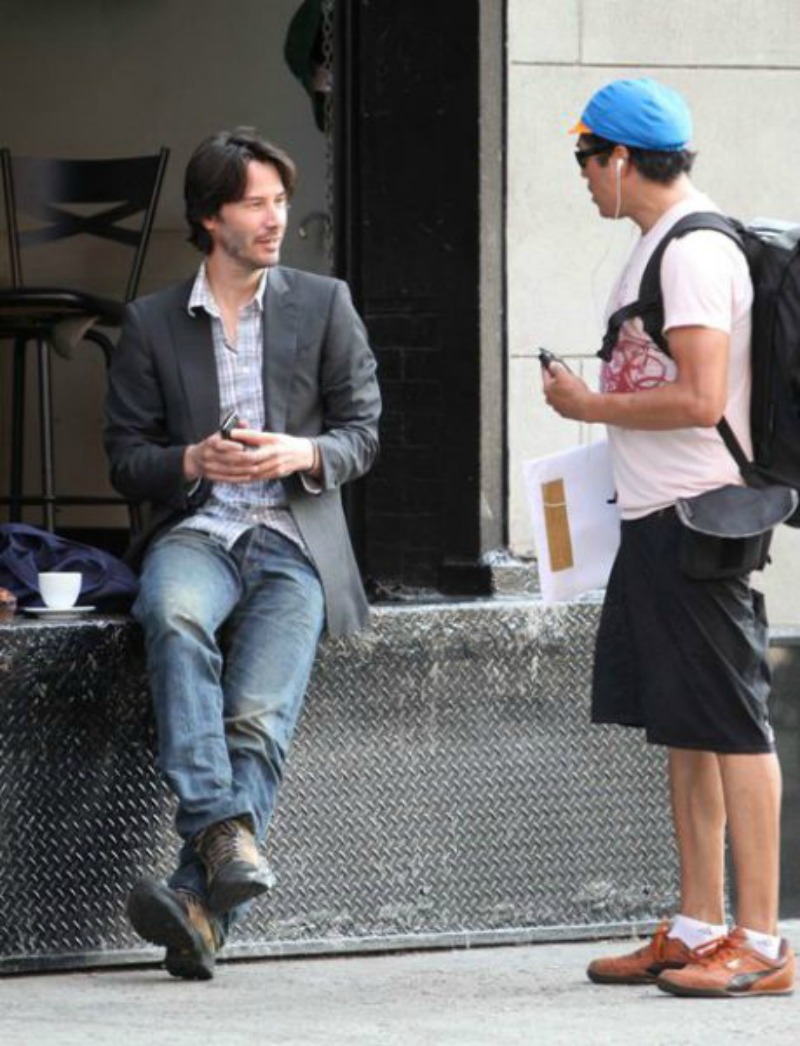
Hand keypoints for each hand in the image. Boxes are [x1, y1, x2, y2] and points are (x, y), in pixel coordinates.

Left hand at [184, 425, 315, 483]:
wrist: (303, 455)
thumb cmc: (285, 443)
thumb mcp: (272, 435)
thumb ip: (254, 436)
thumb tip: (234, 433)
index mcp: (273, 442)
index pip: (254, 441)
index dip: (239, 441)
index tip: (226, 437)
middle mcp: (275, 455)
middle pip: (250, 460)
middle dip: (233, 460)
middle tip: (218, 459)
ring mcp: (275, 467)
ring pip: (252, 471)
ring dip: (236, 472)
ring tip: (222, 470)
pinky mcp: (274, 475)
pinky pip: (256, 478)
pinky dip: (243, 478)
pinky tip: (233, 477)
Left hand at [542, 363, 593, 421]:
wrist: (586, 407)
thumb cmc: (574, 392)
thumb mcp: (564, 374)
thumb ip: (556, 368)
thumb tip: (552, 365)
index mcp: (547, 389)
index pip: (545, 375)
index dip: (547, 367)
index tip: (548, 364)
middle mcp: (549, 399)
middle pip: (551, 386)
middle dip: (557, 380)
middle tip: (564, 375)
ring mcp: (557, 407)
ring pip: (558, 395)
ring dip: (563, 390)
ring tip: (573, 386)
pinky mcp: (565, 412)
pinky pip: (565, 402)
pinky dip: (568, 398)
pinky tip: (575, 395)